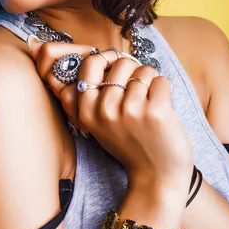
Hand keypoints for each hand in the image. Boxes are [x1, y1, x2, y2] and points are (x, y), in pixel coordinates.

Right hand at [28, 37, 193, 190]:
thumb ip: (88, 93)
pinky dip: (164, 90)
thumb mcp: (97, 122)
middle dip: (133, 70)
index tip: (116, 68)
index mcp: (86, 110)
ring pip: (143, 69)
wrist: (156, 177)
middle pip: (120, 62)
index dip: (107, 59)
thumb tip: (64, 50)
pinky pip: (161, 80)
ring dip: (151, 81)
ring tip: (149, 103)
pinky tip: (161, 109)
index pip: (91, 63)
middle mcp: (104, 110)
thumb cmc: (129, 143)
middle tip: (137, 91)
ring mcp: (130, 111)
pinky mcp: (155, 112)